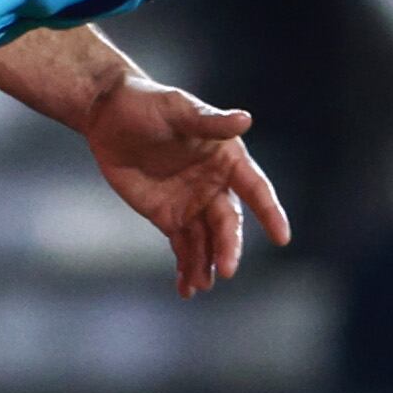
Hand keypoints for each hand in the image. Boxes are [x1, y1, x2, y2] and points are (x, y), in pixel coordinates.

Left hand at [82, 76, 292, 294]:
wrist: (110, 116)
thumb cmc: (149, 103)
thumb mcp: (178, 109)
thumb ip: (210, 121)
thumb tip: (245, 119)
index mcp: (227, 159)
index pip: (255, 189)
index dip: (270, 213)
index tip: (282, 237)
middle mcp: (215, 185)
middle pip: (229, 223)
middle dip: (228, 247)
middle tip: (225, 270)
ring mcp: (193, 204)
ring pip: (207, 241)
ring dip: (207, 264)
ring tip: (201, 285)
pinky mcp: (169, 217)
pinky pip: (183, 247)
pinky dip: (186, 268)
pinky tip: (187, 289)